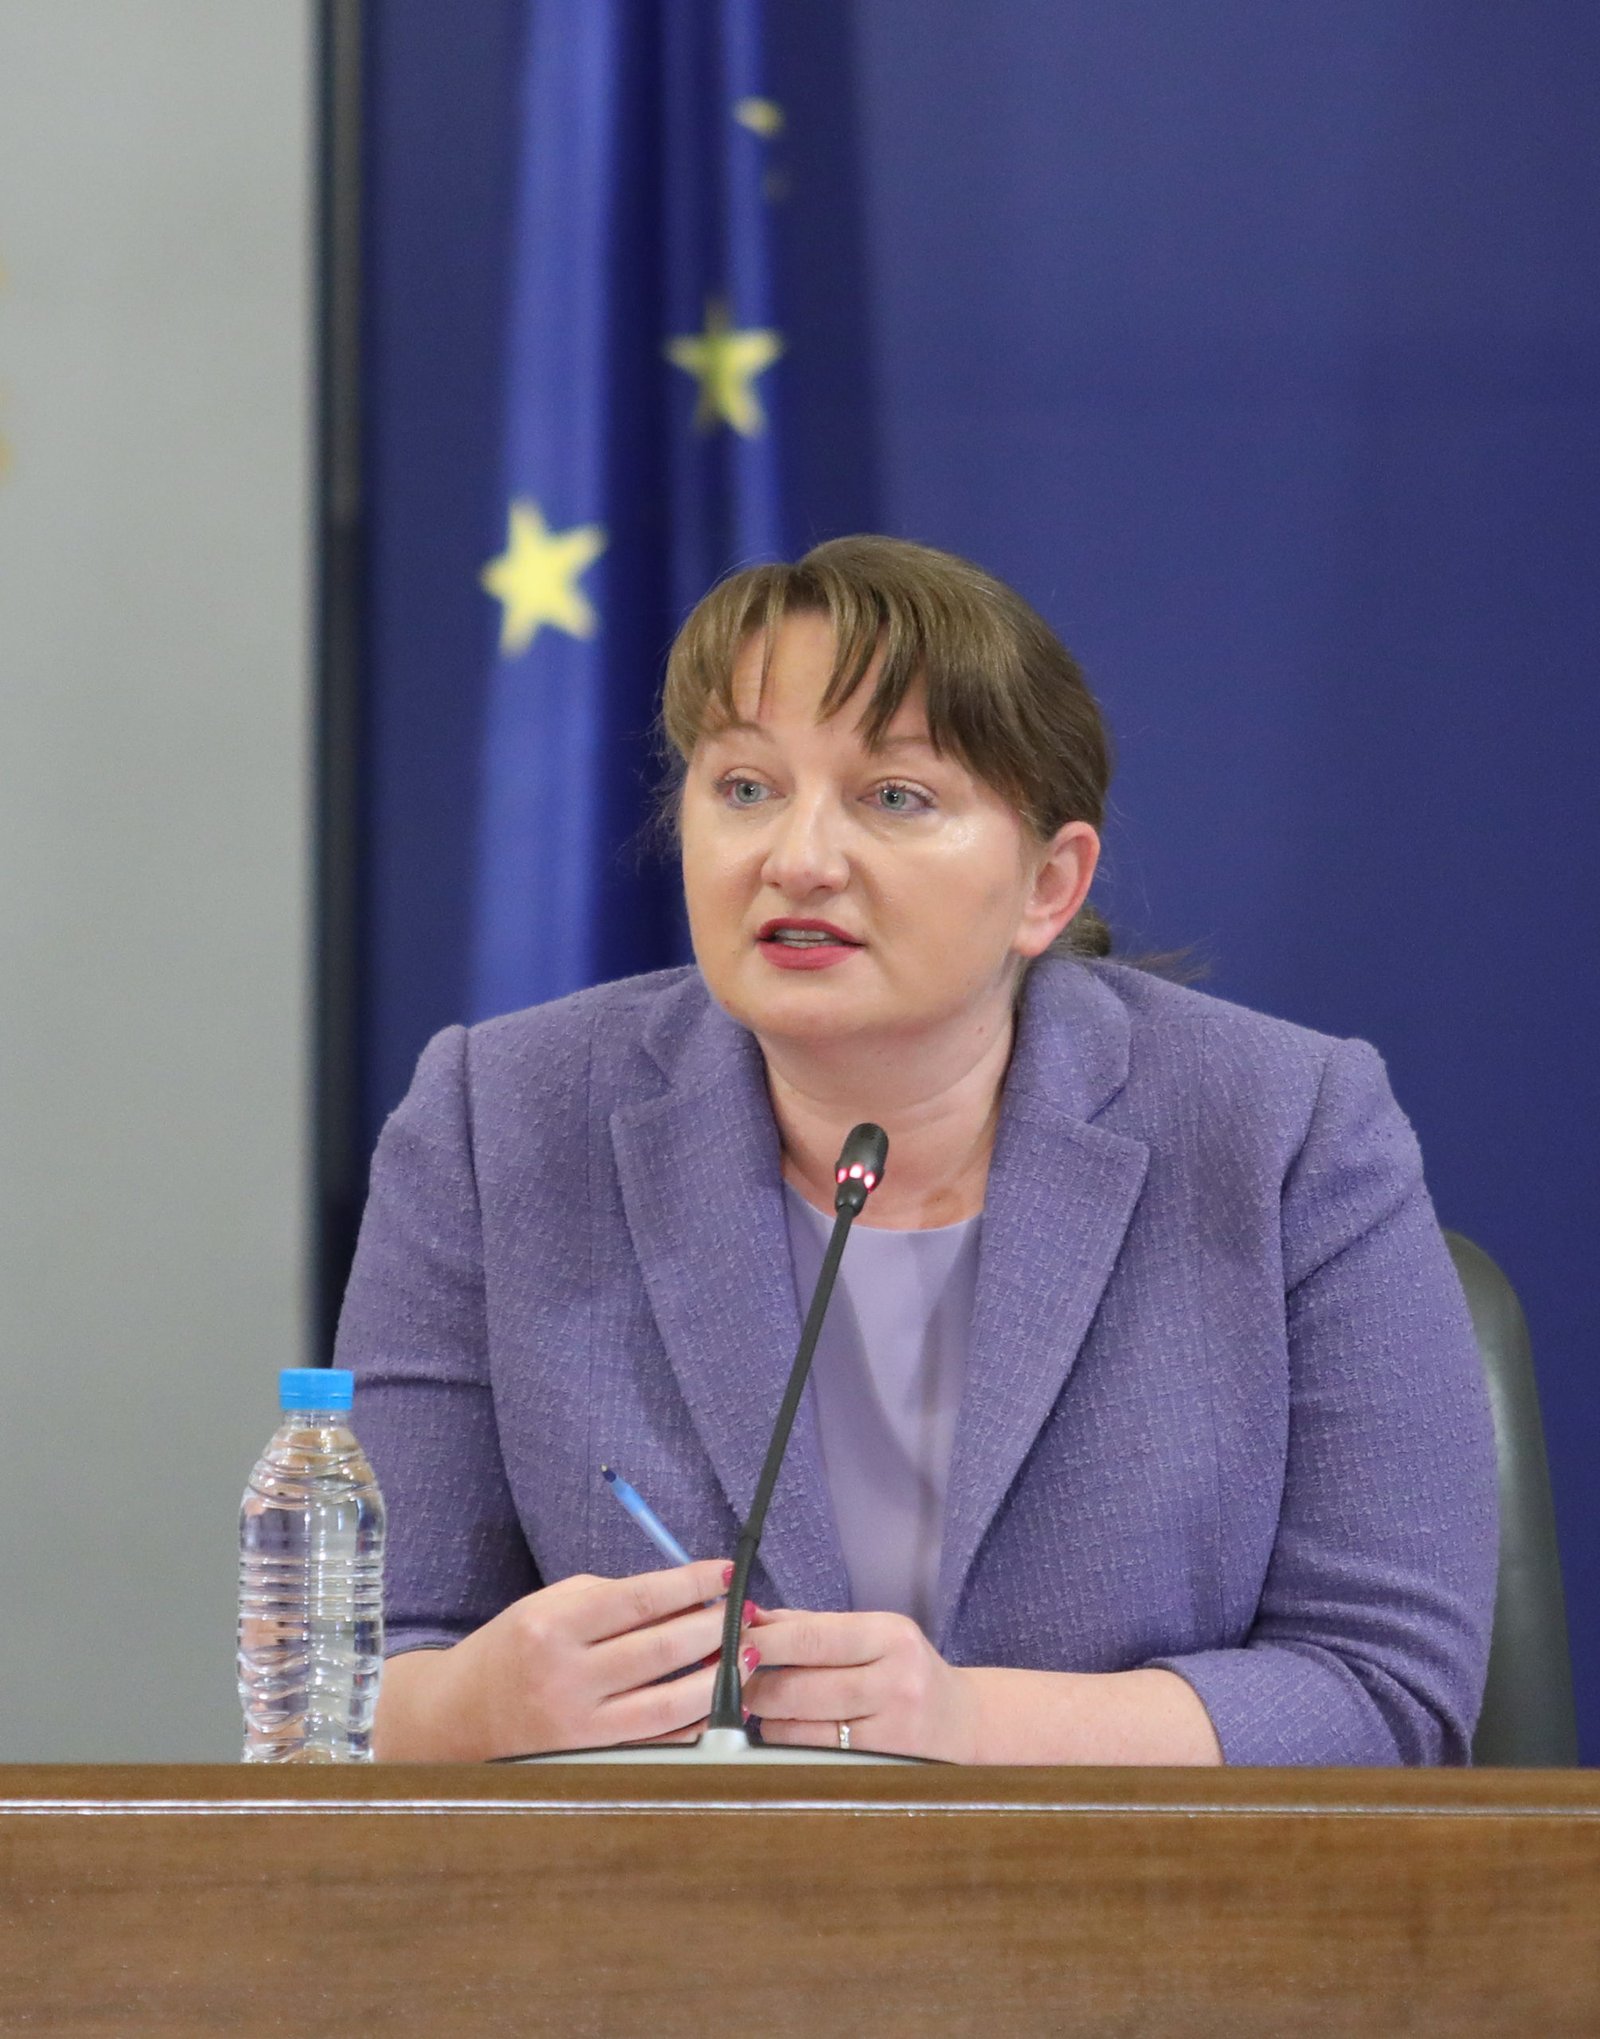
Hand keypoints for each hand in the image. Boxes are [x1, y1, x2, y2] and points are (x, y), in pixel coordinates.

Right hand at [375, 1557, 752, 1761]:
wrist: (457, 1719)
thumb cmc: (513, 1649)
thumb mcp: (549, 1605)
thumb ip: (611, 1598)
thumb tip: (684, 1595)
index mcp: (553, 1627)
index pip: (640, 1599)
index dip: (690, 1584)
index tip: (724, 1571)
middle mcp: (566, 1678)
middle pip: (663, 1650)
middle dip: (716, 1626)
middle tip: (745, 1610)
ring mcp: (581, 1727)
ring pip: (670, 1703)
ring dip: (719, 1677)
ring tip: (747, 1652)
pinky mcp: (592, 1759)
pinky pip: (659, 1741)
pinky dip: (697, 1721)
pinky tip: (721, 1699)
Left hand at [741, 1607, 978, 1762]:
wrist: (964, 1723)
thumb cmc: (907, 1671)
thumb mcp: (874, 1636)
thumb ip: (814, 1626)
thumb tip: (754, 1618)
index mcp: (890, 1635)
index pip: (810, 1636)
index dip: (763, 1641)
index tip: (728, 1640)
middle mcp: (893, 1679)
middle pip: (799, 1684)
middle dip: (754, 1682)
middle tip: (731, 1679)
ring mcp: (889, 1726)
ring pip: (800, 1723)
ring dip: (766, 1715)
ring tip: (757, 1704)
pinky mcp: (881, 1763)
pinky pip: (814, 1751)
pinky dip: (787, 1739)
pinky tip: (782, 1728)